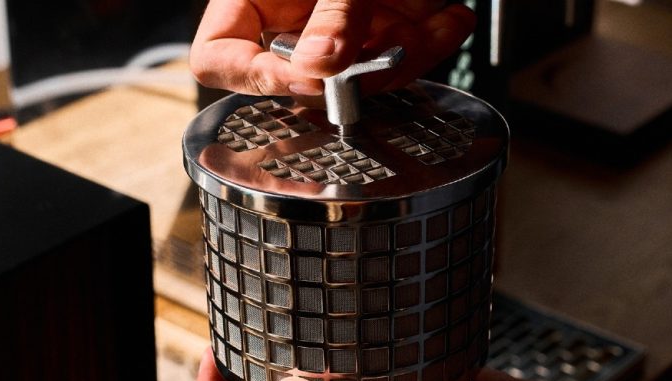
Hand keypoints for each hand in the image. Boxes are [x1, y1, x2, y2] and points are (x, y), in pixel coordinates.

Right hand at [189, 0, 475, 96]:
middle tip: (384, 57)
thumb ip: (331, 11)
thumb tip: (319, 63)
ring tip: (435, 27)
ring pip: (364, 73)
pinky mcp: (382, 26)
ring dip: (408, 57)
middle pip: (308, 76)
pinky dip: (432, 38)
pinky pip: (401, 51)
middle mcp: (293, 18)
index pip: (220, 58)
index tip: (305, 78)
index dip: (256, 77)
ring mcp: (340, 25)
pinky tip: (450, 18)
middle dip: (357, 74)